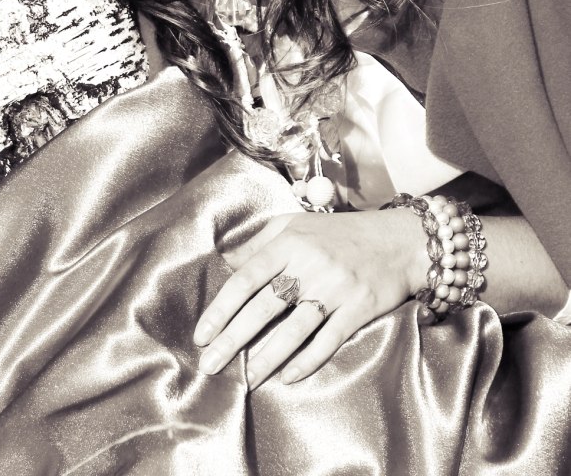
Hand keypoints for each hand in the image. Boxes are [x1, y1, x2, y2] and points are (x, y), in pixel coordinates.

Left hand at [193, 207, 425, 387]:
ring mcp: (336, 287)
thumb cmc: (341, 233)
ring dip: (267, 357)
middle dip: (233, 339)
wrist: (402, 240)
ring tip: (246, 378)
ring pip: (295, 328)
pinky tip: (288, 377)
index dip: (222, 308)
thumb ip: (262, 241)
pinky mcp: (359, 308)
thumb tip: (226, 261)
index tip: (202, 334)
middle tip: (210, 364)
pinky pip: (329, 339)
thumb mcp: (298, 224)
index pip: (247, 277)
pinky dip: (307, 360)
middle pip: (264, 307)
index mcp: (291, 241)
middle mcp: (311, 264)